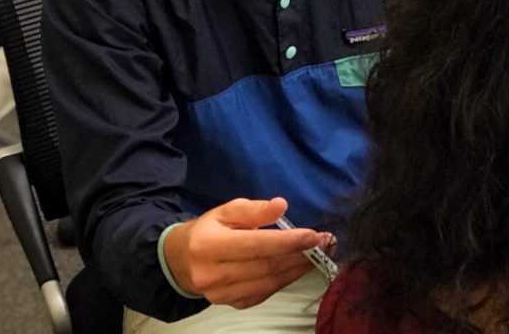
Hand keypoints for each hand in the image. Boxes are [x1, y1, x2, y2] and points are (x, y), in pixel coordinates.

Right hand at [163, 197, 333, 308]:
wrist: (182, 261)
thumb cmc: (208, 230)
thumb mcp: (226, 211)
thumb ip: (254, 209)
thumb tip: (281, 205)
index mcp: (208, 246)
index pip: (255, 245)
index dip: (287, 242)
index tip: (314, 235)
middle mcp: (213, 274)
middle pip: (265, 266)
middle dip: (300, 255)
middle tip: (326, 243)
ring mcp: (222, 294)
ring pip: (269, 283)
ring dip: (298, 269)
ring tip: (319, 254)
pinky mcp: (232, 304)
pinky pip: (265, 293)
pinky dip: (285, 280)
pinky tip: (299, 267)